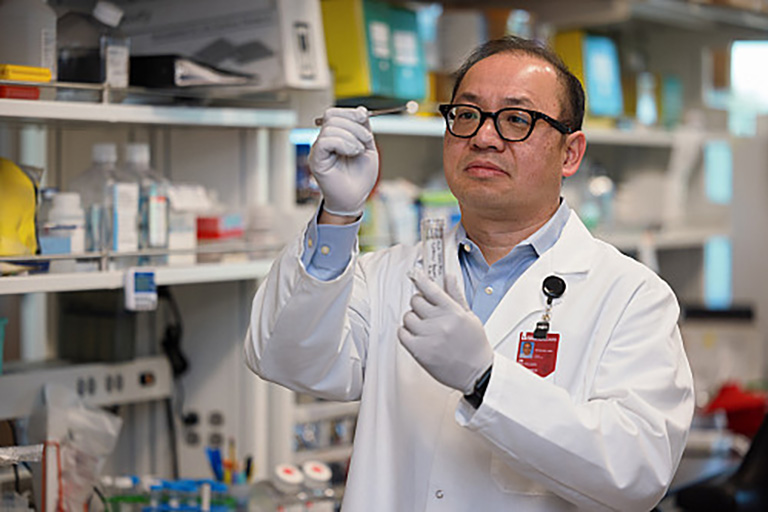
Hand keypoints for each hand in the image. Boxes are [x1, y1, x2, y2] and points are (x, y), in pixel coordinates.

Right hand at [309, 107, 378, 216]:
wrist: (356, 198)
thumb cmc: (360, 177)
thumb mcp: (368, 147)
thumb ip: (364, 128)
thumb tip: (360, 110)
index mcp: (335, 136)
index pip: (335, 113)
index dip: (350, 112)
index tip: (364, 118)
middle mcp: (324, 140)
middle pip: (332, 116)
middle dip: (354, 124)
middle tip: (366, 140)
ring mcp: (319, 149)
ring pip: (330, 128)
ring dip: (351, 136)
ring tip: (359, 150)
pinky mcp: (316, 160)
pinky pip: (326, 141)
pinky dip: (343, 143)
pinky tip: (353, 152)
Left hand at [398, 270, 493, 394]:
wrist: (476, 372)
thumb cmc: (474, 345)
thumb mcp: (469, 316)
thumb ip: (456, 295)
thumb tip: (448, 277)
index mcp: (453, 312)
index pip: (431, 289)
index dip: (421, 280)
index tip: (416, 275)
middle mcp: (440, 322)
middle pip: (416, 301)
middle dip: (419, 304)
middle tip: (426, 311)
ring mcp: (428, 336)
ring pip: (408, 317)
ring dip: (413, 319)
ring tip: (423, 326)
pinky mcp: (419, 351)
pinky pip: (402, 333)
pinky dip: (406, 332)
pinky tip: (416, 335)